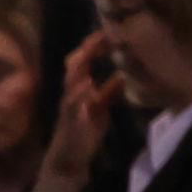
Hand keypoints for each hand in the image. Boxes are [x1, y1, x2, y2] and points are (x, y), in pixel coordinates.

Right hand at [40, 31, 116, 191]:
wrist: (69, 159)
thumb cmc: (83, 134)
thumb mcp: (101, 109)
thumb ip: (109, 93)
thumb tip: (123, 75)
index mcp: (79, 89)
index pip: (84, 61)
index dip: (94, 46)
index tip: (108, 31)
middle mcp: (71, 93)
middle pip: (75, 64)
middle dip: (87, 49)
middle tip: (101, 35)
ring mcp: (68, 105)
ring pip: (70, 80)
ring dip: (79, 66)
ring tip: (89, 52)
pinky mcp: (69, 119)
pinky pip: (71, 103)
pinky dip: (78, 93)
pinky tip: (86, 84)